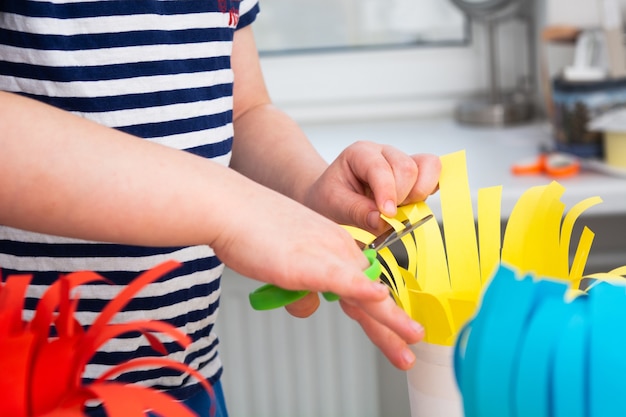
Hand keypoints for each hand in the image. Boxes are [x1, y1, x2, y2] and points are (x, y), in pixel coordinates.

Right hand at [210, 177, 422, 369]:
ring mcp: (325, 255)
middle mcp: (336, 250)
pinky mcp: (308, 261)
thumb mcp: (282, 266)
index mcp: (334, 248)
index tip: (396, 331)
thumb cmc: (251, 230)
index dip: (382, 312)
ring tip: (410, 337)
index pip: (364, 285)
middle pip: (370, 294)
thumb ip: (299, 289)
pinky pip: (340, 277)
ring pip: (364, 291)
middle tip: (410, 348)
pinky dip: (360, 289)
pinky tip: (378, 297)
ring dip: (389, 318)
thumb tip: (309, 306)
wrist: (231, 206)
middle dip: (393, 325)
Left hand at [303, 141, 440, 233]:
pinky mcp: (416, 173)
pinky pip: (435, 173)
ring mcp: (401, 160)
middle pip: (407, 167)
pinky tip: (415, 202)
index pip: (380, 167)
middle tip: (387, 214)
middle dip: (402, 196)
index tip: (388, 214)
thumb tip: (384, 222)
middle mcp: (383, 152)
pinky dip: (430, 189)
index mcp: (360, 153)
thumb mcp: (333, 206)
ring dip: (418, 194)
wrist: (332, 198)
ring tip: (399, 208)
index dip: (387, 192)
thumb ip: (357, 212)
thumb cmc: (330, 198)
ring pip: (426, 168)